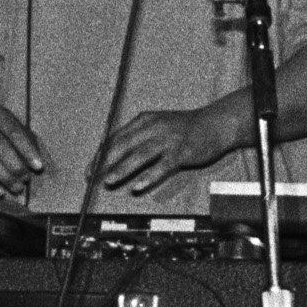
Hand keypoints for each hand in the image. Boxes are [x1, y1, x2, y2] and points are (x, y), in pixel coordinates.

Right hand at [0, 106, 47, 201]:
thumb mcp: (12, 125)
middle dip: (17, 167)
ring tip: (18, 188)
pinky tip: (1, 192)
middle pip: (1, 148)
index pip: (15, 133)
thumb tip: (36, 166)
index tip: (39, 167)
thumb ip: (26, 141)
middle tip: (26, 179)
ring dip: (6, 178)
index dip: (28, 151)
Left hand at [96, 104, 239, 195]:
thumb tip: (117, 152)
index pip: (116, 137)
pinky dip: (149, 176)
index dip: (101, 153)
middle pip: (124, 145)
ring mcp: (169, 139)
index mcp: (144, 120)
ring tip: (109, 180)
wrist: (216, 123)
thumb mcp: (159, 124)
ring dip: (122, 168)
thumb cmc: (187, 127)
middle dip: (105, 161)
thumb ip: (140, 135)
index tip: (90, 167)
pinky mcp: (182, 151)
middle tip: (92, 176)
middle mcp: (154, 127)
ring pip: (140, 155)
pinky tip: (138, 186)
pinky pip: (162, 166)